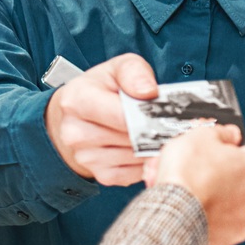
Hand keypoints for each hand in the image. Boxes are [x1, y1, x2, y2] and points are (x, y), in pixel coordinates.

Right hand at [44, 53, 157, 186]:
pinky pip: (137, 173)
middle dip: (154, 130)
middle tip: (169, 122)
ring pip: (138, 156)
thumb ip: (134, 72)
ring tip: (155, 130)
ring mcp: (86, 158)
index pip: (121, 115)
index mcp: (77, 100)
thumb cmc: (101, 89)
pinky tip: (144, 145)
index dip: (148, 114)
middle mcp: (76, 133)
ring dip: (152, 145)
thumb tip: (149, 92)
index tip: (167, 112)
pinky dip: (147, 161)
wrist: (76, 117)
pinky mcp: (102, 175)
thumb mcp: (116, 68)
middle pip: (132, 137)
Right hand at [147, 123, 244, 244]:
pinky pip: (212, 230)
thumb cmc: (188, 174)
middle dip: (217, 179)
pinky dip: (200, 222)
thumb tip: (229, 134)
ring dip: (208, 201)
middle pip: (238, 184)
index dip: (228, 153)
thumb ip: (222, 133)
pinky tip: (184, 211)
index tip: (213, 153)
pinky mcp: (222, 244)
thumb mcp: (202, 135)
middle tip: (195, 172)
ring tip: (184, 192)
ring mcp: (240, 225)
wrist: (171, 212)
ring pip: (225, 209)